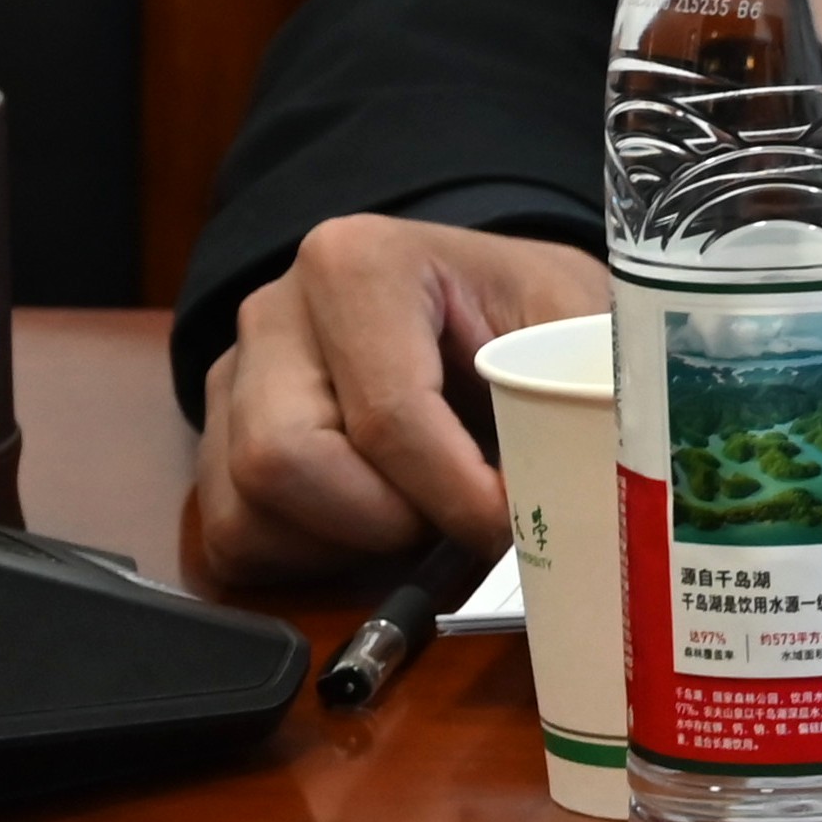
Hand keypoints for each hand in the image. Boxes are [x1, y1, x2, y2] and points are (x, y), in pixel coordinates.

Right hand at [194, 218, 610, 588]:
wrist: (470, 301)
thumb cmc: (519, 312)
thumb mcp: (570, 317)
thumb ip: (582, 378)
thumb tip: (605, 471)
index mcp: (358, 263)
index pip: (388, 415)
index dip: (459, 496)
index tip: (514, 523)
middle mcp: (275, 312)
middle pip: (286, 461)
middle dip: (384, 521)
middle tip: (454, 521)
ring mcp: (234, 376)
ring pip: (246, 508)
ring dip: (344, 545)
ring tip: (419, 518)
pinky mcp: (216, 438)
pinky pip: (231, 536)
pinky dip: (305, 559)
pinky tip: (371, 527)